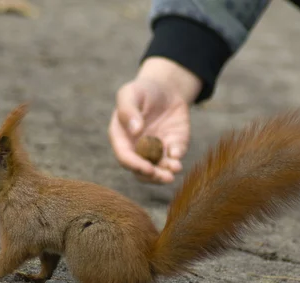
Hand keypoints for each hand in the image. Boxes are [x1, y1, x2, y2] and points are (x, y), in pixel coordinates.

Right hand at [108, 58, 201, 183]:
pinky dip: (176, 158)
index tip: (148, 168)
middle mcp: (137, 148)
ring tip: (176, 168)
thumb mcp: (130, 93)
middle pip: (141, 171)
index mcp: (122, 138)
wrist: (165, 88)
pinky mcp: (172, 147)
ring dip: (166, 173)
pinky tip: (177, 153)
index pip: (125, 157)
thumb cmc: (142, 90)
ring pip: (158, 169)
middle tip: (166, 177)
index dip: (135, 165)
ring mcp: (155, 150)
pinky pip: (173, 158)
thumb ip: (128, 110)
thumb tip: (135, 130)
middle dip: (154, 177)